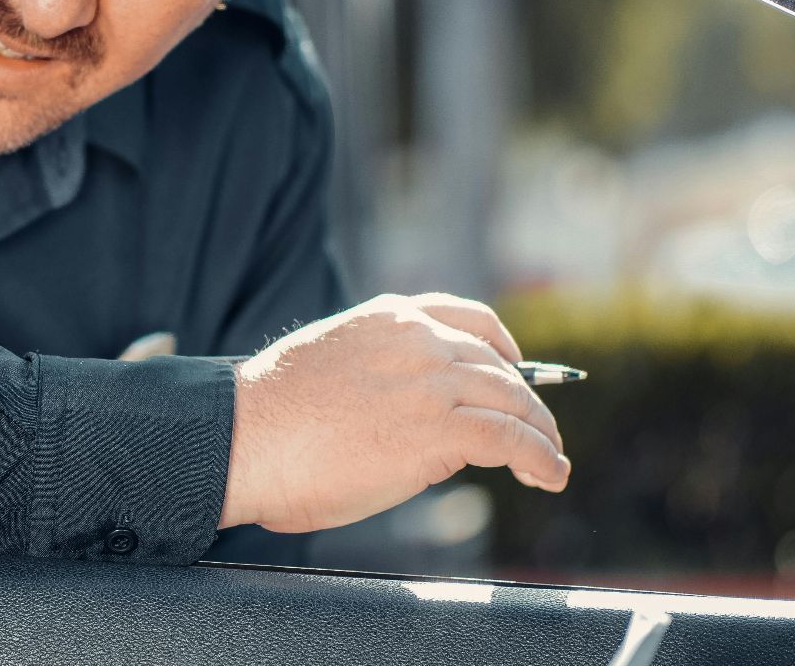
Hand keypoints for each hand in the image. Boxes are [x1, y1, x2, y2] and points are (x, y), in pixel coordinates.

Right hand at [218, 292, 570, 533]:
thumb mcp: (331, 365)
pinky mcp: (439, 430)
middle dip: (527, 401)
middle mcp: (418, 340)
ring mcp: (431, 382)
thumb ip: (377, 373)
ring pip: (513, 402)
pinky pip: (511, 440)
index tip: (515, 367)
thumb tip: (408, 414)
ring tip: (551, 461)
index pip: (467, 318)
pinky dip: (540, 458)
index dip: (502, 346)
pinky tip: (549, 476)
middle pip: (498, 366)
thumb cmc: (267, 416)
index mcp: (387, 318)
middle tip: (540, 431)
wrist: (243, 437)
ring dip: (541, 434)